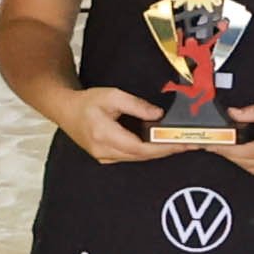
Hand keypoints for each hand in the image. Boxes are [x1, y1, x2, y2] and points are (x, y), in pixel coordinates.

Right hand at [53, 86, 170, 164]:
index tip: (181, 144)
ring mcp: (103, 157)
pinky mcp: (105, 157)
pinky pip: (130, 157)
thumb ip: (136, 105)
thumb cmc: (86, 102)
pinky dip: (145, 152)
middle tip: (188, 144)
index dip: (162, 147)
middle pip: (141, 156)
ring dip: (157, 152)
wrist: (65, 110)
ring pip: (137, 158)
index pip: (140, 147)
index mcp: (104, 135)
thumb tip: (158, 115)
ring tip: (177, 144)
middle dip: (166, 151)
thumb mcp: (112, 95)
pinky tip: (157, 145)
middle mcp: (103, 151)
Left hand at [221, 97, 253, 177]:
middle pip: (252, 164)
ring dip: (240, 162)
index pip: (252, 151)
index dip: (230, 150)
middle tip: (215, 147)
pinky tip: (245, 155)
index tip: (215, 145)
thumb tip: (234, 113)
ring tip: (227, 150)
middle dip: (231, 156)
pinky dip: (253, 165)